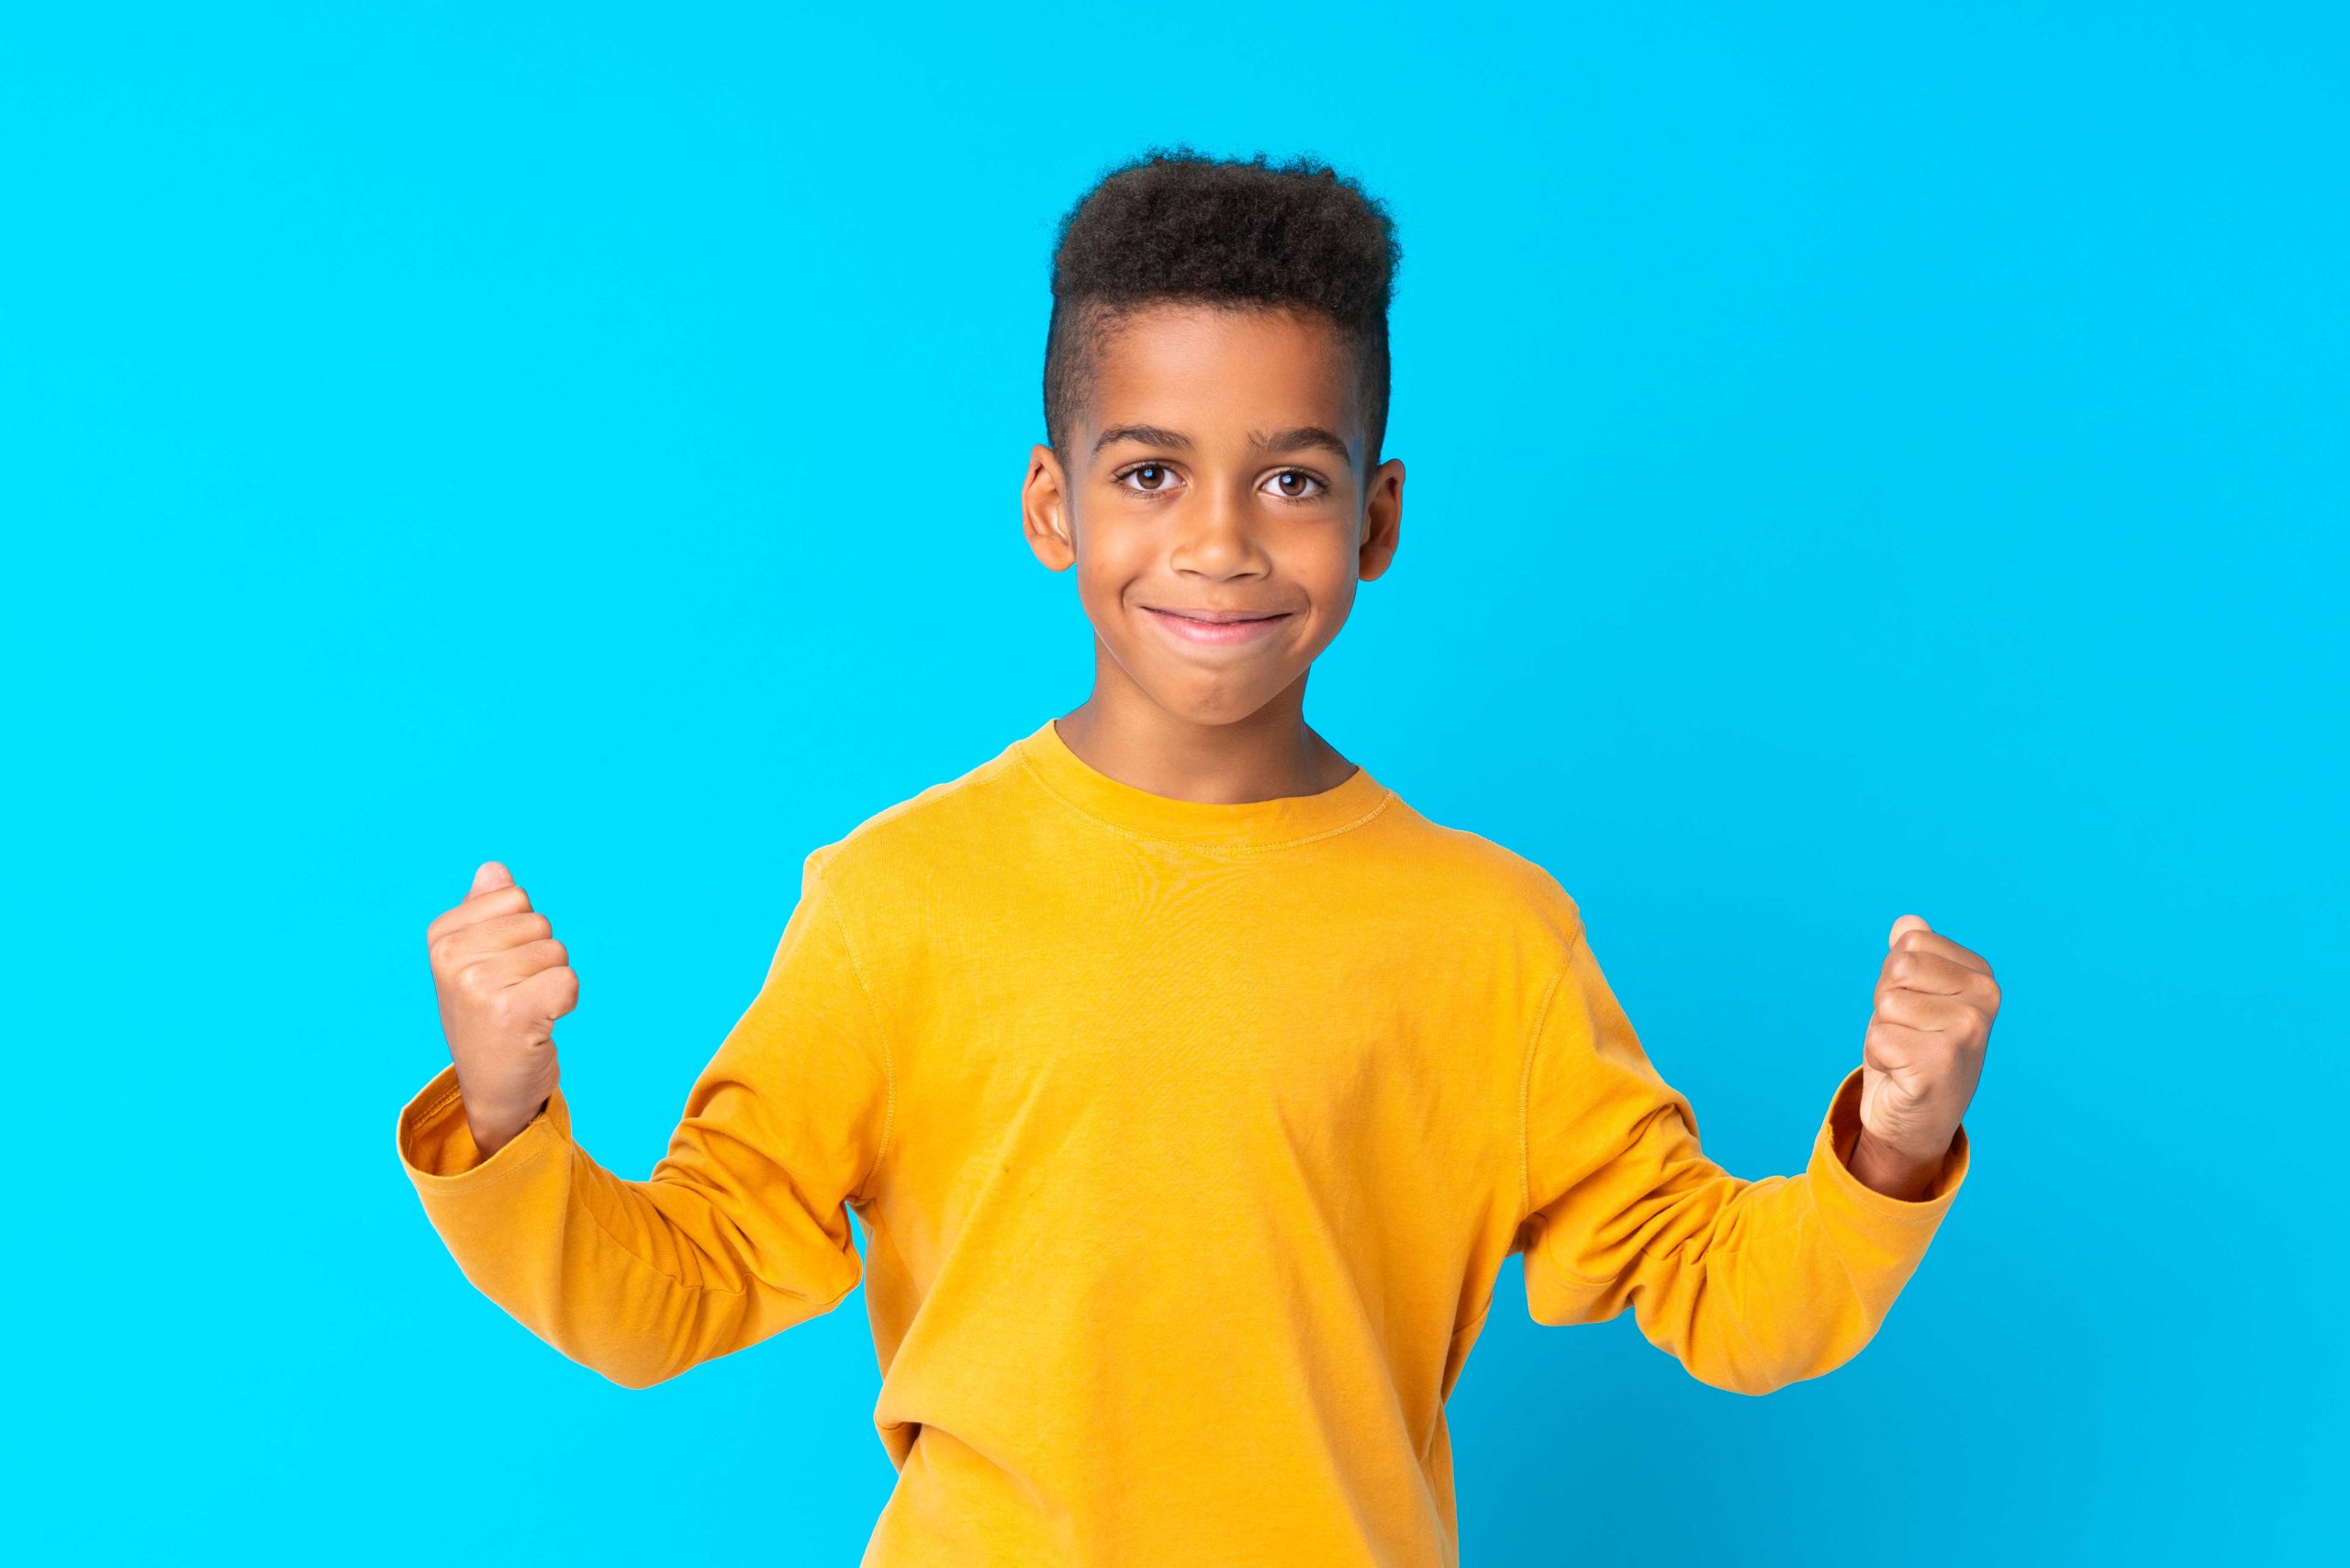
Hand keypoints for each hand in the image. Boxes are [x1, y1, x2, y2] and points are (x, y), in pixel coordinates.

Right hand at [425, 861, 576, 1156]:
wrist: (492, 1087)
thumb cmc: (488, 1017)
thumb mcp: (475, 960)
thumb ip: (484, 911)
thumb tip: (494, 869)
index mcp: (441, 935)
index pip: (515, 896)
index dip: (522, 933)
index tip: (500, 969)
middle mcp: (452, 957)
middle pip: (539, 922)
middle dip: (540, 958)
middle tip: (515, 994)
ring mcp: (478, 984)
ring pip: (556, 951)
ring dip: (551, 982)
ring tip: (523, 1010)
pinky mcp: (512, 1011)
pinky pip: (568, 981)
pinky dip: (565, 1003)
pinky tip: (538, 1024)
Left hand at [1855, 914, 1996, 1183]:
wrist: (1916, 1121)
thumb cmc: (1913, 1050)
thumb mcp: (1913, 996)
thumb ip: (1914, 956)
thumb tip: (1906, 921)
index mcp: (1981, 976)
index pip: (1910, 942)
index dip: (1895, 977)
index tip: (1915, 1009)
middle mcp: (1984, 1000)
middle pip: (1896, 969)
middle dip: (1886, 1002)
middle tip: (1907, 1034)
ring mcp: (1966, 1033)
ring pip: (1886, 1004)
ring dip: (1882, 1032)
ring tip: (1905, 1054)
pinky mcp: (1939, 1066)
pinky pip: (1879, 1038)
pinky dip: (1878, 1059)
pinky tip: (1902, 1075)